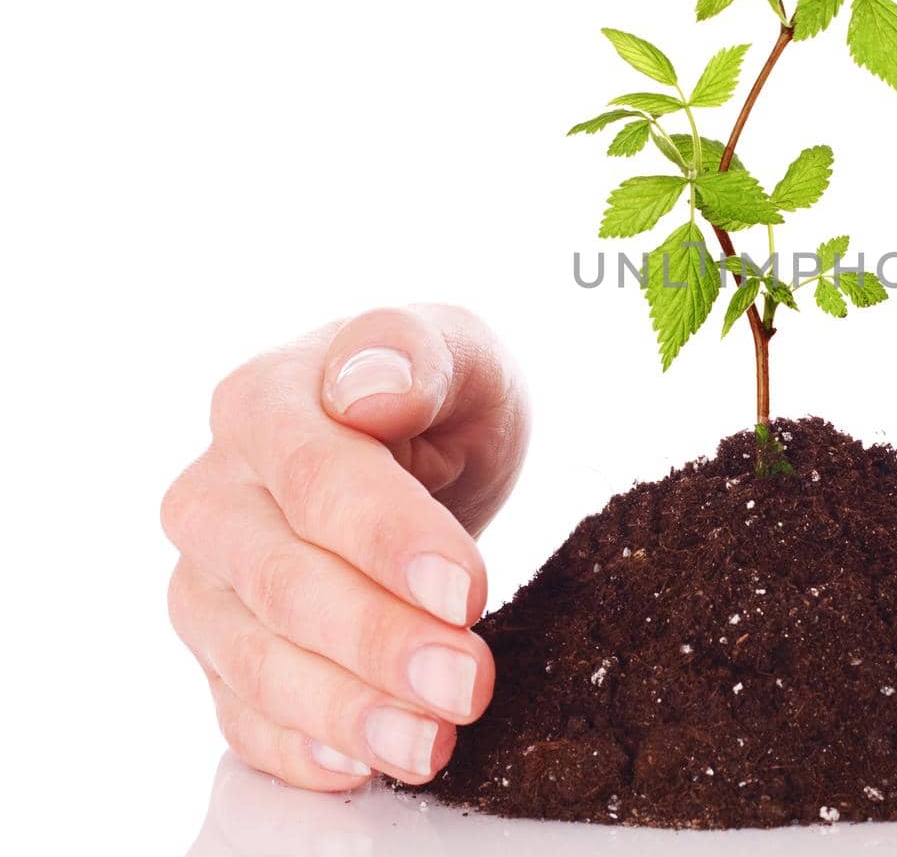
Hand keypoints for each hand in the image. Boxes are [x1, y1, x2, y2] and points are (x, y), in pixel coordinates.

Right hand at [161, 306, 528, 789]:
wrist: (421, 443)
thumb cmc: (439, 391)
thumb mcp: (458, 351)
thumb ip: (414, 351)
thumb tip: (367, 383)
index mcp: (264, 401)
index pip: (313, 477)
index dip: (386, 538)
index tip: (465, 589)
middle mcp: (217, 494)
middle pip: (283, 582)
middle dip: (379, 641)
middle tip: (468, 683)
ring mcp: (210, 580)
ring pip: (255, 660)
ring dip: (345, 711)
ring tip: (431, 741)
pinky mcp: (224, 649)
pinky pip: (241, 714)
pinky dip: (299, 748)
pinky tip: (361, 764)